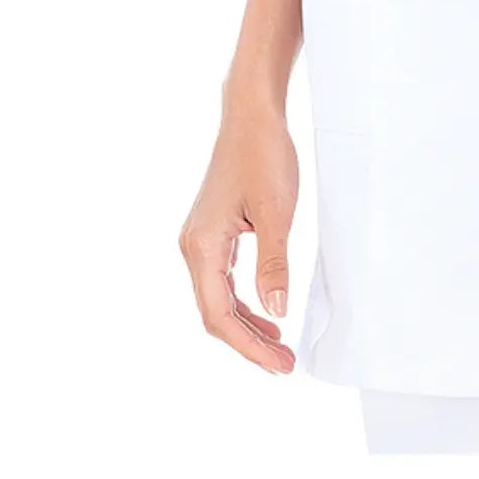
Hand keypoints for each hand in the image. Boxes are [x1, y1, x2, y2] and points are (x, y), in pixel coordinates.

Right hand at [180, 100, 299, 373]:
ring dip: (247, 324)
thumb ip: (273, 265)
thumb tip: (276, 311)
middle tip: (284, 362)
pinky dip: (243, 301)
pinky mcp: (213, 232)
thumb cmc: (263, 154)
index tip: (280, 364)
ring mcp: (201, 240)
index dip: (249, 346)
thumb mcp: (277, 212)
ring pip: (218, 298)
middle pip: (215, 313)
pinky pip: (223, 280)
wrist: (252, 114)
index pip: (219, 315)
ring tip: (279, 344)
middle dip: (249, 341)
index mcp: (202, 247)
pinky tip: (266, 310)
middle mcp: (193, 248)